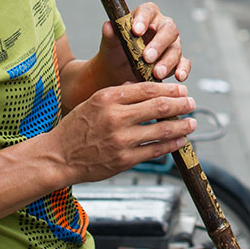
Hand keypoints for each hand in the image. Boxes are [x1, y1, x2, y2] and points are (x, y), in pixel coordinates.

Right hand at [53, 80, 196, 182]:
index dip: (169, 88)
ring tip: (192, 122)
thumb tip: (146, 88)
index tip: (181, 89)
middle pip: (159, 106)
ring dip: (182, 125)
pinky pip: (155, 149)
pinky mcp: (124, 159)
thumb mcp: (93, 102)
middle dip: (181, 104)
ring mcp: (121, 140)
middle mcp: (116, 117)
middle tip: (191, 103)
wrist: (57, 157)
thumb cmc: (76, 128)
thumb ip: (119, 94)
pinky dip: (172, 144)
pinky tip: (180, 141)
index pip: (146, 88)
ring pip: (162, 129)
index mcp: (108, 98)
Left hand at [93, 2, 191, 84]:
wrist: (118, 71)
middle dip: (159, 44)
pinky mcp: (177, 60)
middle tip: (147, 57)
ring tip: (156, 73)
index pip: (147, 11)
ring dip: (167, 61)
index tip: (136, 31)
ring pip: (176, 48)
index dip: (143, 19)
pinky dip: (183, 70)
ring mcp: (171, 44)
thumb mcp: (109, 44)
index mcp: (145, 16)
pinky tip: (179, 77)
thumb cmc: (116, 52)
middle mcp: (161, 27)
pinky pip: (184, 63)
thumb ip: (110, 35)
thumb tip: (108, 26)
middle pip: (168, 29)